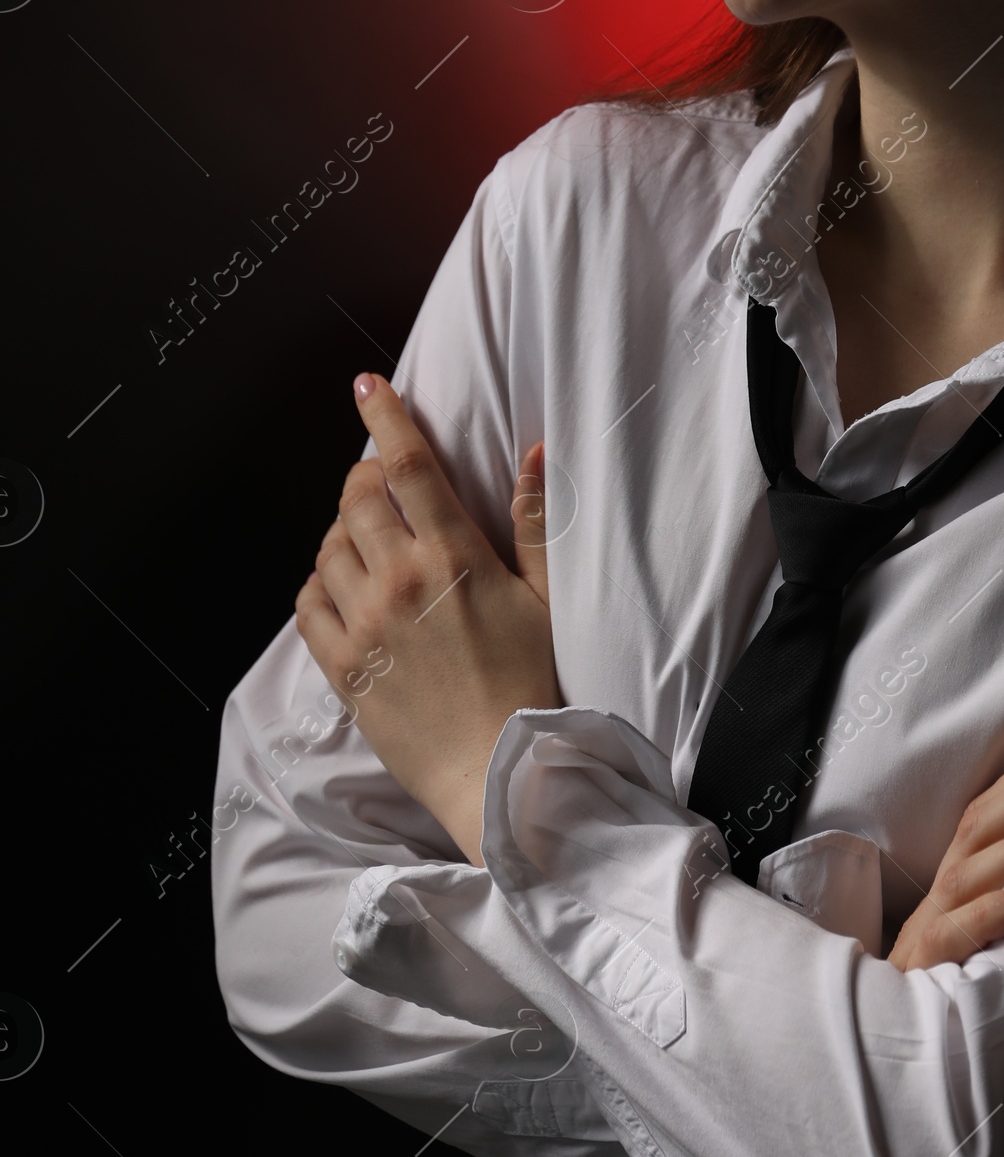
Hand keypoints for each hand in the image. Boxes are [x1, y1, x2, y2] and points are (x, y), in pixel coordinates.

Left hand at [295, 373, 560, 864]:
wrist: (496, 771)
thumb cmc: (530, 682)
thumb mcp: (545, 597)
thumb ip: (532, 521)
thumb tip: (535, 452)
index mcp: (453, 556)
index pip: (407, 464)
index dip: (385, 414)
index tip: (367, 385)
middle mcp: (400, 581)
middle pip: (358, 495)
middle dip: (366, 478)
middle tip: (385, 488)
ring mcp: (364, 624)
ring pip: (327, 545)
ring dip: (344, 532)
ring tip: (371, 545)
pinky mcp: (341, 665)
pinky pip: (307, 602)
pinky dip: (319, 584)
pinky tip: (345, 590)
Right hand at [887, 725, 1003, 971]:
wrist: (897, 1052)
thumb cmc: (964, 981)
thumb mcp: (995, 928)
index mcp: (957, 876)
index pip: (990, 807)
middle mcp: (940, 893)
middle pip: (983, 826)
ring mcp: (928, 931)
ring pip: (973, 873)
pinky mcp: (926, 972)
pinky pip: (958, 935)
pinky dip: (999, 911)